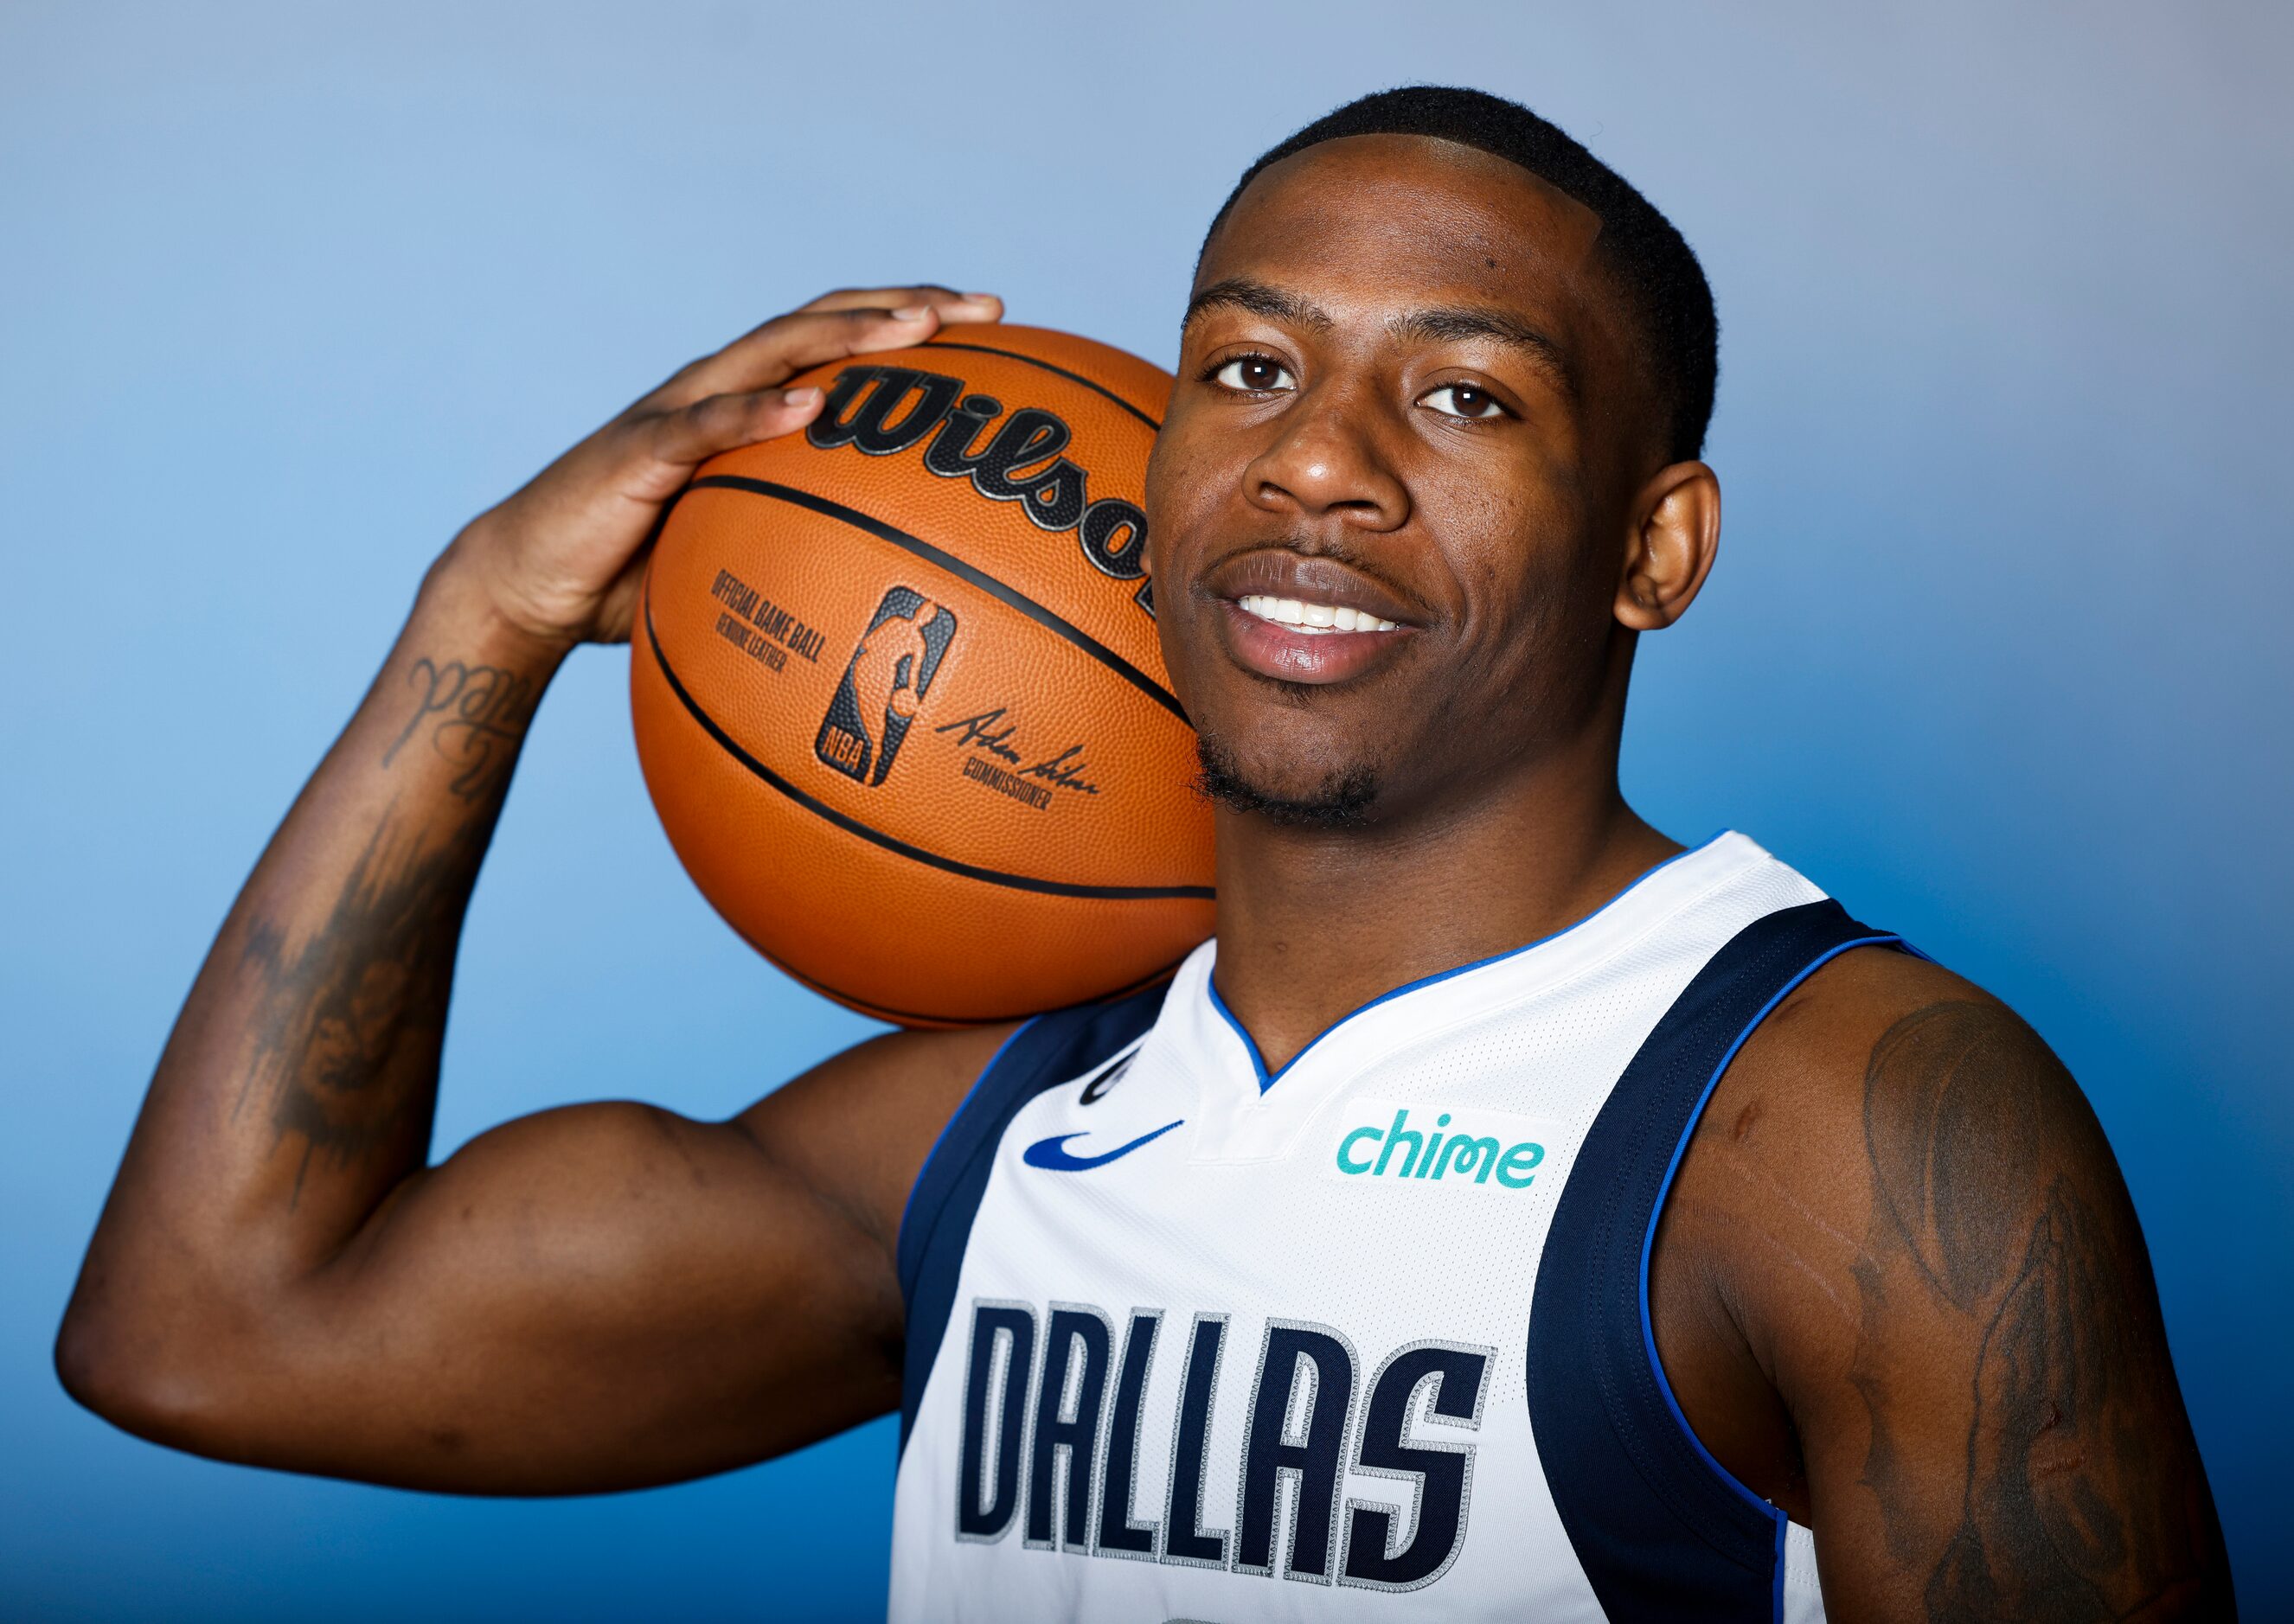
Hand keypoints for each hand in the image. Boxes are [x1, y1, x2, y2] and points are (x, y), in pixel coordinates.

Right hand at [439, 286, 1002, 647]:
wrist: (528, 586)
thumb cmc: (637, 577)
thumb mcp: (737, 557)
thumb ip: (802, 549)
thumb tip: (896, 591)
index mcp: (746, 404)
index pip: (839, 342)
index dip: (910, 322)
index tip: (991, 321)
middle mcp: (717, 389)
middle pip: (823, 323)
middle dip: (905, 307)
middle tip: (985, 307)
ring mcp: (676, 412)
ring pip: (772, 352)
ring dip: (845, 335)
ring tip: (910, 329)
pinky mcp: (637, 450)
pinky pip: (703, 426)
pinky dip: (755, 412)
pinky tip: (808, 405)